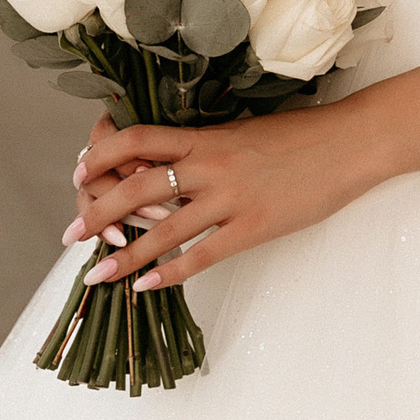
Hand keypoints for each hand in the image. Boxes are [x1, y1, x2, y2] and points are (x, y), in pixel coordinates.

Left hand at [66, 104, 377, 293]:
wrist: (349, 143)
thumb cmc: (300, 136)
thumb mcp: (244, 132)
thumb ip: (207, 148)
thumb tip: (170, 165)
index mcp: (207, 135)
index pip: (137, 138)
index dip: (101, 155)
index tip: (78, 173)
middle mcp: (210, 163)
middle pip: (136, 186)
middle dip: (96, 212)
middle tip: (70, 233)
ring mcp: (230, 197)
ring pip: (161, 229)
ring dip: (123, 254)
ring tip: (95, 273)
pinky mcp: (252, 228)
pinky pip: (199, 256)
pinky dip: (168, 273)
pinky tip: (146, 287)